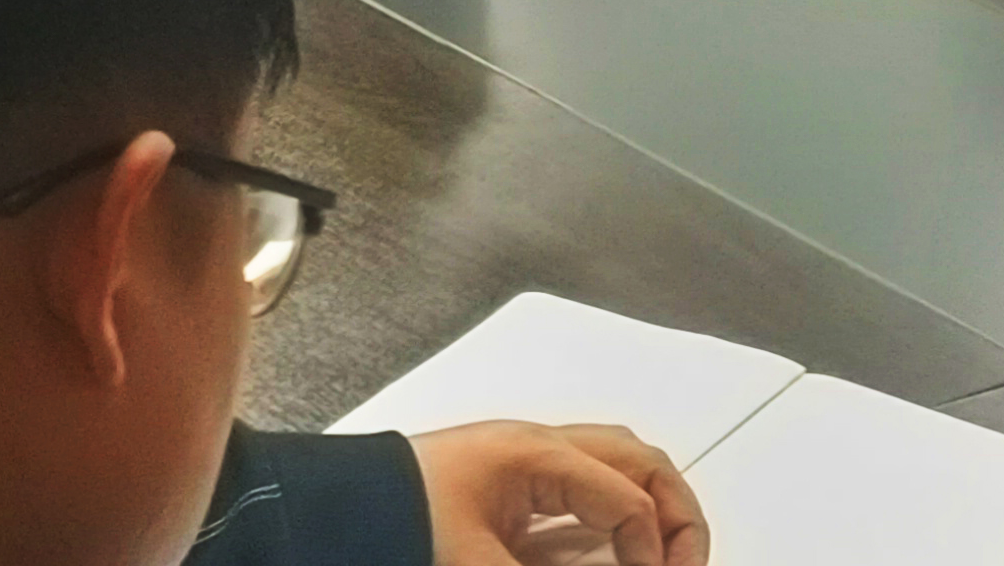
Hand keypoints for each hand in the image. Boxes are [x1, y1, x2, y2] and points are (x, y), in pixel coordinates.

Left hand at [411, 422, 708, 565]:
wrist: (319, 514)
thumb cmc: (385, 520)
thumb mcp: (479, 564)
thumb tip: (617, 563)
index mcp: (534, 455)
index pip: (627, 499)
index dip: (655, 550)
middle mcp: (533, 449)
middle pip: (635, 460)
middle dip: (673, 512)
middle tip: (684, 564)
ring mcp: (517, 466)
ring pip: (609, 469)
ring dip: (643, 509)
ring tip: (660, 559)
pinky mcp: (500, 492)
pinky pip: (573, 495)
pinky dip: (604, 522)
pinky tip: (606, 555)